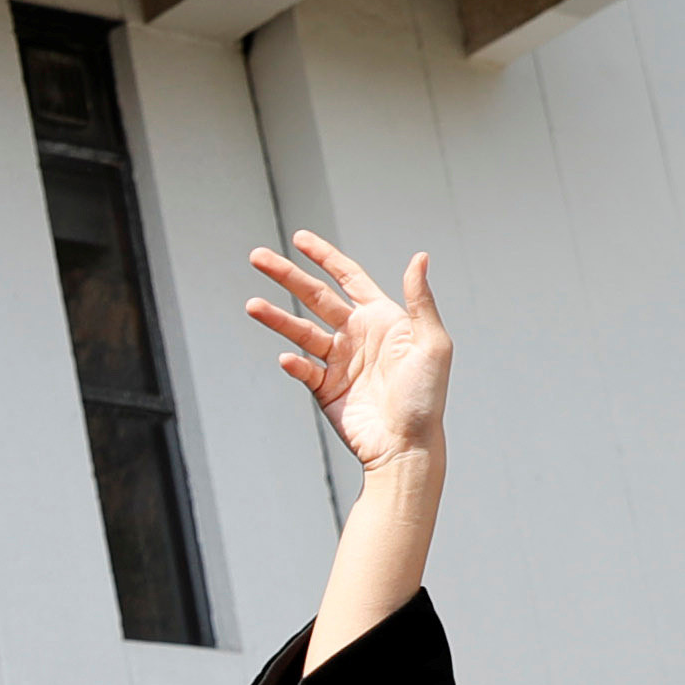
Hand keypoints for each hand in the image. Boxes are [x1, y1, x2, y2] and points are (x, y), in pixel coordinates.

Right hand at [244, 232, 449, 478]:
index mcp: (382, 318)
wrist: (406, 445)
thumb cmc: (427, 396)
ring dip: (276, 317)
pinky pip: (302, 369)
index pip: (348, 277)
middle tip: (257, 257)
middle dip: (286, 275)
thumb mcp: (432, 343)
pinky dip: (293, 362)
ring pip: (300, 330)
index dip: (324, 256)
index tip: (299, 239)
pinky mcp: (324, 388)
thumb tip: (419, 258)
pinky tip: (288, 359)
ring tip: (252, 306)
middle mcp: (356, 335)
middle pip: (314, 296)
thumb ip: (420, 300)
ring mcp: (338, 362)